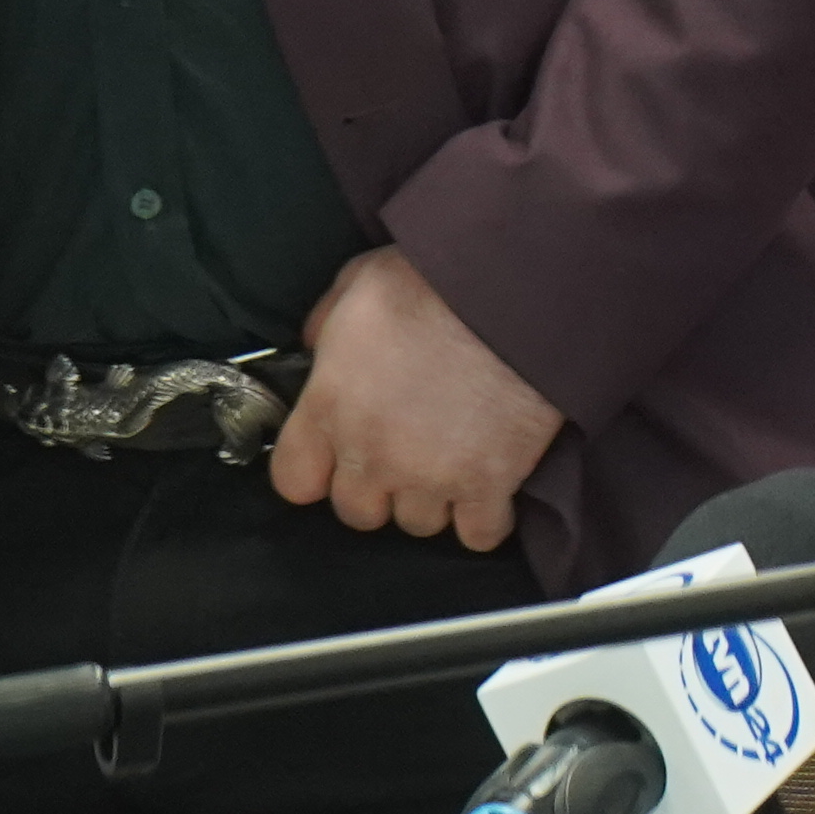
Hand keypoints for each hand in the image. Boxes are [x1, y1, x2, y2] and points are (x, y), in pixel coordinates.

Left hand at [272, 246, 563, 552]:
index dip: (316, 469)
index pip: (294, 480)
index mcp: (329, 407)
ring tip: (453, 463)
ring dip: (432, 499)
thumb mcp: (360, 283)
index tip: (337, 454)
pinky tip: (491, 491)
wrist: (520, 291)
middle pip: (358, 511)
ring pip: (417, 523)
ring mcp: (431, 476)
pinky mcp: (490, 484)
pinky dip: (485, 519)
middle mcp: (372, 454)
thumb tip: (319, 347)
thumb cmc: (437, 279)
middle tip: (405, 452)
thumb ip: (327, 324)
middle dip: (378, 487)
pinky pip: (478, 533)